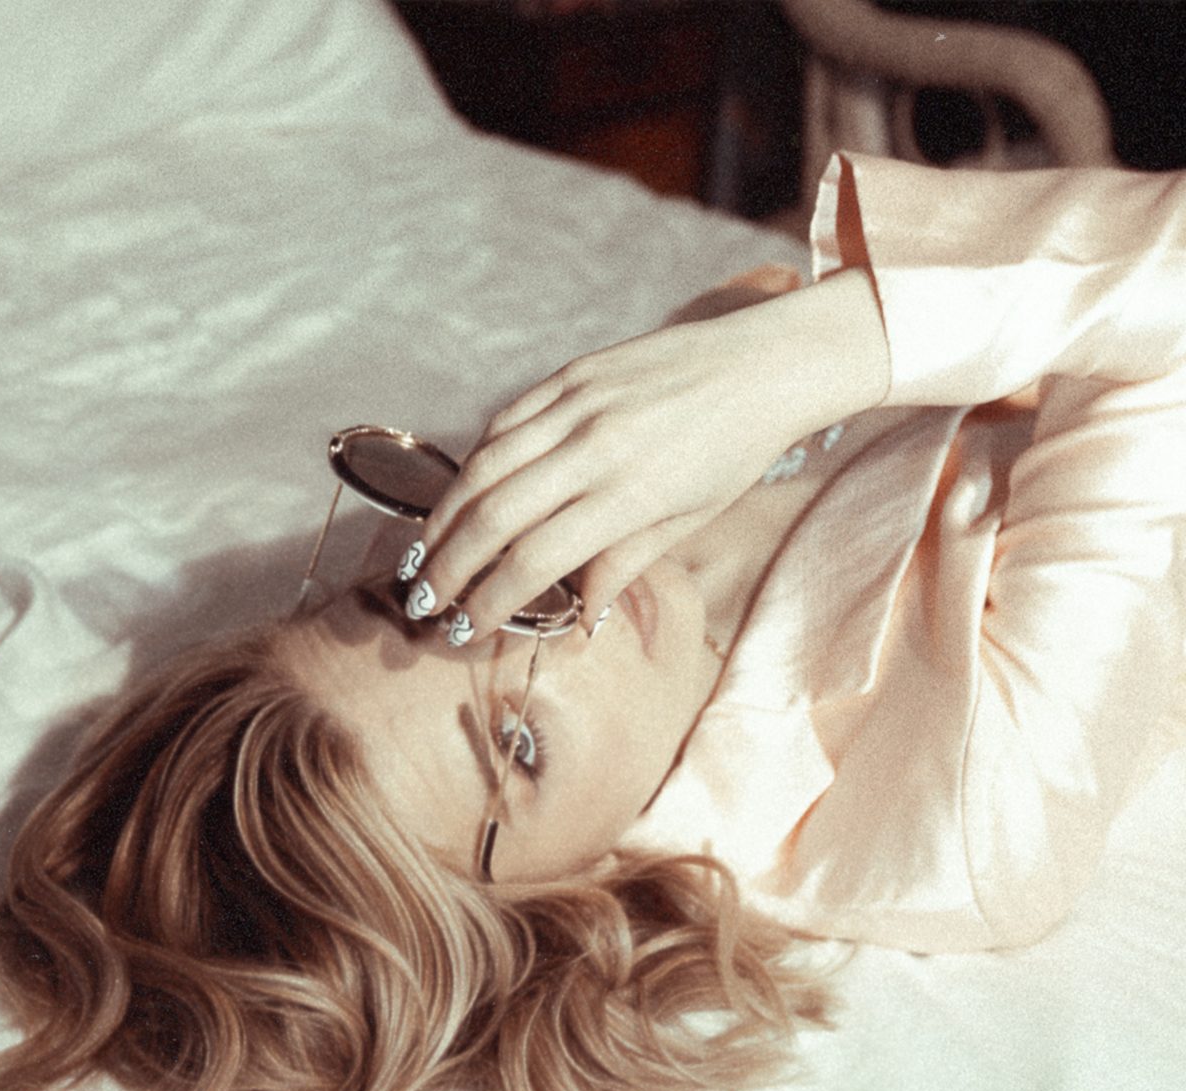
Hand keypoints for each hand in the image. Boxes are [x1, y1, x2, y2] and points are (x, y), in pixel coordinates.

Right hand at [408, 267, 889, 641]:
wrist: (763, 364)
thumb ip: (623, 565)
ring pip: (483, 466)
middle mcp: (594, 447)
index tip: (466, 629)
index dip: (491, 600)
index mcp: (629, 495)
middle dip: (448, 566)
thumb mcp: (687, 523)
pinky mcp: (570, 374)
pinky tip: (459, 496)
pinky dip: (472, 464)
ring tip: (422, 556)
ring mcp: (577, 404)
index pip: (536, 559)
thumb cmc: (733, 455)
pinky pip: (503, 424)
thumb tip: (576, 614)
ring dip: (443, 518)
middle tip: (422, 601)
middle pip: (494, 516)